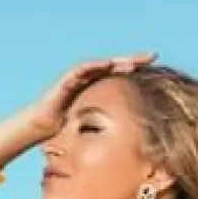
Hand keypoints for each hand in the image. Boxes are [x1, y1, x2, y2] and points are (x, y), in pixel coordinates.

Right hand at [25, 52, 157, 140]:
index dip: (138, 72)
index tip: (157, 68)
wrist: (40, 127)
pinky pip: (82, 69)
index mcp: (98, 89)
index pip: (121, 77)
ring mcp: (78, 77)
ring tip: (134, 61)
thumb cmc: (64, 129)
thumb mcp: (92, 128)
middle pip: (116, 66)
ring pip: (102, 65)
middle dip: (134, 60)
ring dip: (118, 61)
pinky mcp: (67, 79)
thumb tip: (130, 142)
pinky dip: (95, 65)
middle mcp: (90, 80)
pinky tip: (107, 64)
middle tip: (153, 56)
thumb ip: (107, 127)